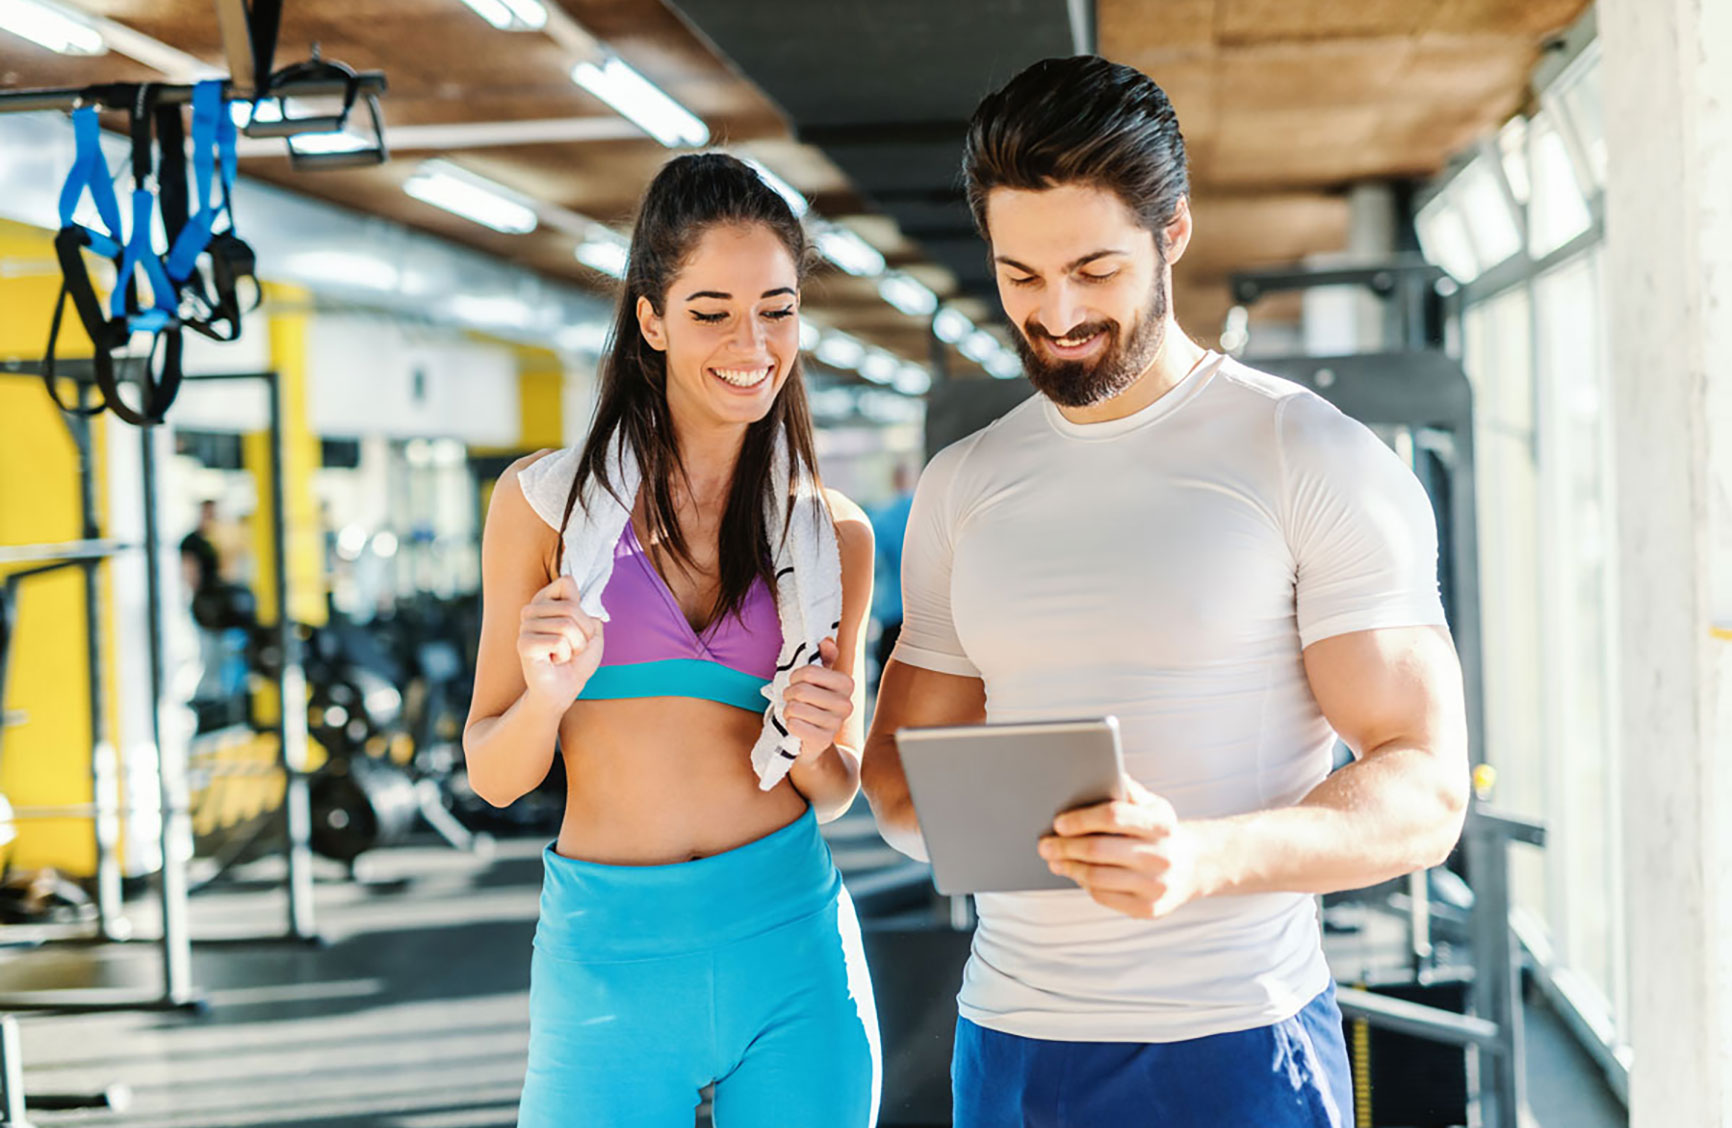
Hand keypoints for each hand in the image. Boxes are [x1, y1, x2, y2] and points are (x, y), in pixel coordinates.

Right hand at [517, 575, 603, 705]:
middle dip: (583, 633)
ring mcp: (525, 626)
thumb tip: (572, 582)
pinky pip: (558, 641)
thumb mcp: (592, 629)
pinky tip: (554, 661)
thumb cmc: (577, 660)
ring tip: (563, 655)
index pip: (566, 582)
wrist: (565, 689)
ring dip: (575, 647)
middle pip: (571, 607)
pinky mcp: (524, 643)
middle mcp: (531, 610)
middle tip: (572, 648)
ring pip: (566, 625)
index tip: (578, 628)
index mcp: (545, 601)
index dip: (583, 610)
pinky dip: (565, 655)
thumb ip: (586, 605)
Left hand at [783, 637, 853, 761]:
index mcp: (846, 684)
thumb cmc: (811, 702)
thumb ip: (823, 658)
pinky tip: (796, 727)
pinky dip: (789, 724)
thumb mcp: (817, 679)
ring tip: (794, 713)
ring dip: (788, 710)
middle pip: (801, 691)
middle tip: (792, 699)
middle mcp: (846, 704)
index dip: (795, 676)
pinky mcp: (823, 741)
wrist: (810, 738)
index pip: (809, 672)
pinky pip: (794, 726)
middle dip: (789, 694)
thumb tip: (826, 641)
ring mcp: (836, 725)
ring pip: (795, 708)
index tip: (796, 682)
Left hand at [1038, 777, 1203, 919]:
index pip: (1113, 816)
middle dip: (1065, 846)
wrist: (1192, 867)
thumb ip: (1129, 790)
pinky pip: (1104, 897)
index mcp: (1161, 824)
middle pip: (1098, 849)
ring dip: (1069, 867)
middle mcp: (1161, 856)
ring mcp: (1155, 885)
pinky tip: (1076, 874)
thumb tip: (1104, 773)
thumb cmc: (1161, 832)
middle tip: (1045, 845)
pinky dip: (1084, 885)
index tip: (1059, 822)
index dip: (1081, 819)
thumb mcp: (1153, 805)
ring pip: (1097, 877)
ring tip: (1055, 860)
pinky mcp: (1148, 909)